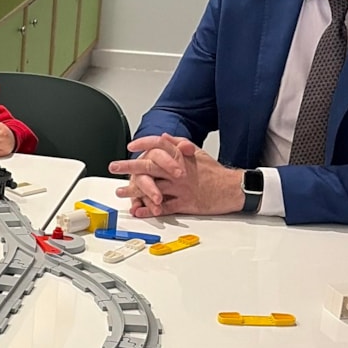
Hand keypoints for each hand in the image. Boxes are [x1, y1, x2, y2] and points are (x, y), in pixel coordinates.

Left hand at [109, 135, 243, 216]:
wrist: (232, 188)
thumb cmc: (214, 172)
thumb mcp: (198, 154)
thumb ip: (179, 144)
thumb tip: (164, 137)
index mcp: (182, 157)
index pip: (160, 146)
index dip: (144, 144)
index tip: (131, 146)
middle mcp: (180, 171)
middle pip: (151, 166)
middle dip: (130, 166)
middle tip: (114, 166)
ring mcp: (182, 188)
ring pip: (154, 188)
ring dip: (135, 191)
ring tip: (121, 192)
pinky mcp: (186, 204)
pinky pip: (165, 207)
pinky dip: (151, 209)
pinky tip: (139, 210)